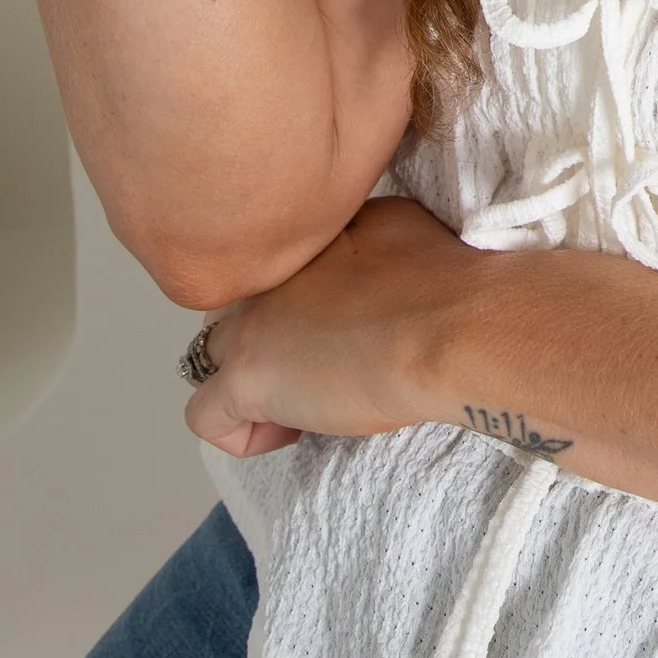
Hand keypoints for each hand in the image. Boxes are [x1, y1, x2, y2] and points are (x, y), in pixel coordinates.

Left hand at [182, 197, 481, 458]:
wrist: (450, 325)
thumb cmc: (445, 281)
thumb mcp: (397, 224)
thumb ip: (357, 237)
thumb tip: (361, 258)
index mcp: (299, 238)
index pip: (270, 275)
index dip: (299, 311)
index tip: (340, 330)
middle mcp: (264, 275)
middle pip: (232, 312)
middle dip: (265, 341)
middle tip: (321, 366)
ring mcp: (249, 325)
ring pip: (210, 357)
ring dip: (251, 382)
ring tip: (307, 403)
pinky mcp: (246, 379)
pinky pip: (206, 417)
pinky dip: (245, 432)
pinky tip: (294, 430)